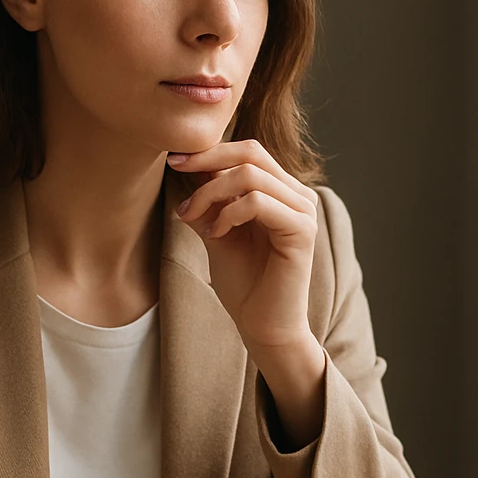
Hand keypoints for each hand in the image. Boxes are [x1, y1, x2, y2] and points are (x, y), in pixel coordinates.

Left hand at [168, 140, 318, 352]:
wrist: (263, 327)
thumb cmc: (244, 284)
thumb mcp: (217, 232)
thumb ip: (208, 201)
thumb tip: (186, 165)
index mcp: (282, 192)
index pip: (248, 152)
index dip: (210, 150)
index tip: (174, 159)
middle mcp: (297, 196)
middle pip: (251, 152)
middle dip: (207, 159)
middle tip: (175, 170)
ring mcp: (303, 211)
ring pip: (250, 175)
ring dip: (210, 193)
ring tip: (192, 217)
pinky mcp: (302, 231)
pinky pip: (258, 203)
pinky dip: (228, 214)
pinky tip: (215, 235)